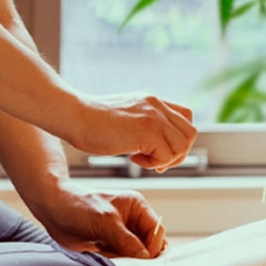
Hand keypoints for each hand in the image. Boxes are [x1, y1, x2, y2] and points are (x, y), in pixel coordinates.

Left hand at [30, 181, 166, 257]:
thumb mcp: (106, 222)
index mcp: (137, 207)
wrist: (53, 210)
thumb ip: (128, 241)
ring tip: (106, 252)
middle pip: (148, 245)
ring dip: (124, 259)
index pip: (157, 231)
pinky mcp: (109, 245)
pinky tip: (100, 254)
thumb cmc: (79, 206)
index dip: (152, 246)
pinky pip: (121, 259)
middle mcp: (132, 220)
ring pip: (134, 255)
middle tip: (122, 257)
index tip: (143, 259)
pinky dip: (114, 261)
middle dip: (138, 255)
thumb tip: (146, 258)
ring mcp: (121, 234)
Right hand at [70, 93, 197, 172]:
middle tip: (155, 161)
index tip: (158, 150)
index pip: (185, 117)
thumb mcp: (125, 117)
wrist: (74, 116)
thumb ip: (142, 124)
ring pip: (183, 145)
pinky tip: (132, 159)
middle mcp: (157, 106)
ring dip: (166, 160)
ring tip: (142, 160)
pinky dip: (153, 164)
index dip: (178, 138)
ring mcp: (153, 117)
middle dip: (178, 153)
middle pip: (190, 133)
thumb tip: (153, 144)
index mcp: (152, 101)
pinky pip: (166, 155)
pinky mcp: (147, 131)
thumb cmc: (92, 122)